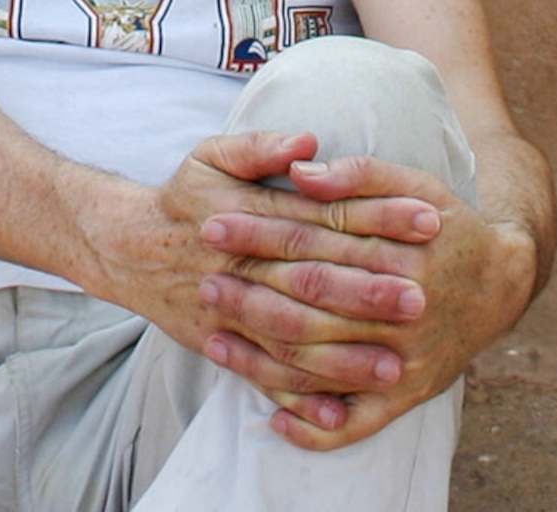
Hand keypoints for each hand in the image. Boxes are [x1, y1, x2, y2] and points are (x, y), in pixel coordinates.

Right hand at [76, 129, 438, 416]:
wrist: (128, 248)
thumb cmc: (184, 198)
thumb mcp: (211, 156)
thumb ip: (260, 147)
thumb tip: (309, 143)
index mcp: (249, 214)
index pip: (324, 216)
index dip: (377, 217)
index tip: (428, 219)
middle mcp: (243, 265)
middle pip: (313, 280)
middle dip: (368, 291)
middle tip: (422, 297)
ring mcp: (232, 311)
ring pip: (293, 337)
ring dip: (344, 354)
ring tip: (396, 363)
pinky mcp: (223, 345)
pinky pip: (263, 377)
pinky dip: (298, 397)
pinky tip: (338, 412)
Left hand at [199, 153, 539, 450]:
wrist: (502, 284)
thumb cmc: (446, 226)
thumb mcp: (415, 184)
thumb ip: (359, 175)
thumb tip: (299, 171)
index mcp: (399, 249)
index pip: (313, 240)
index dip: (259, 232)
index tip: (213, 224)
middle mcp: (402, 309)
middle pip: (312, 300)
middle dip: (251, 291)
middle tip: (204, 281)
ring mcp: (405, 359)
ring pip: (323, 362)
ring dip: (264, 355)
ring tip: (215, 340)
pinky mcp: (409, 395)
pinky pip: (356, 422)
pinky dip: (315, 426)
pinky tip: (274, 417)